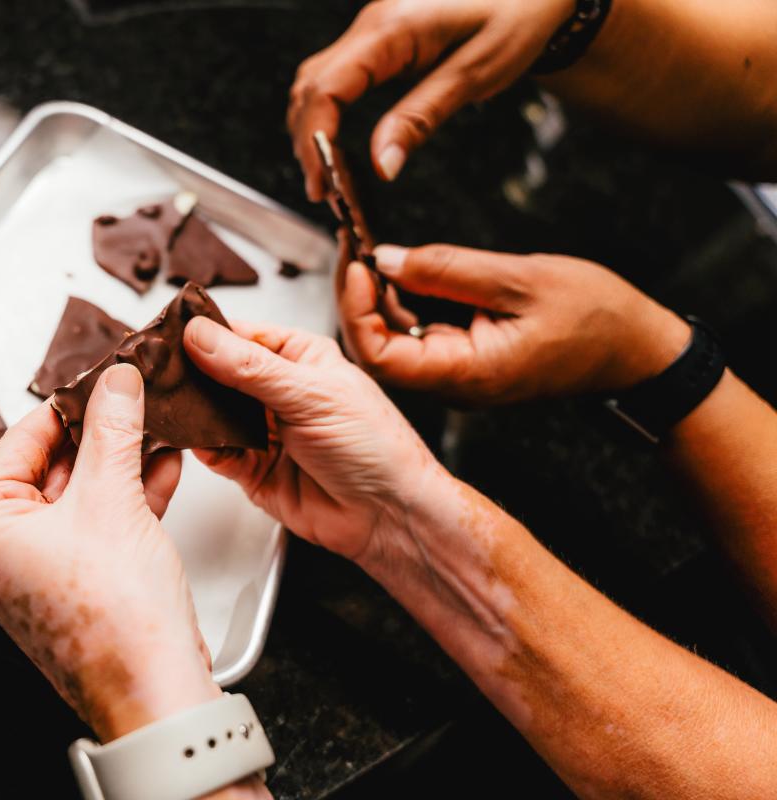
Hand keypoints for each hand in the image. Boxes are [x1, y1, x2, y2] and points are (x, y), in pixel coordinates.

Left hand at [0, 364, 218, 741]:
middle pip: (51, 466)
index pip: (19, 442)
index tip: (99, 375)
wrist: (154, 691)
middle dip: (100, 431)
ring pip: (81, 493)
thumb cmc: (113, 620)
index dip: (68, 404)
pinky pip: (99, 521)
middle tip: (132, 392)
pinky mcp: (79, 581)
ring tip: (155, 419)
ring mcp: (40, 568)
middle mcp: (0, 549)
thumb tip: (115, 383)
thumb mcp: (110, 500)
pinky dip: (130, 493)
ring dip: (121, 459)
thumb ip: (112, 431)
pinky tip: (163, 462)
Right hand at [182, 316, 446, 570]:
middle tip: (159, 369)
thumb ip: (251, 367)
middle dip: (191, 373)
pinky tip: (193, 439)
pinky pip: (215, 451)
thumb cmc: (376, 447)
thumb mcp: (311, 394)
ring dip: (193, 410)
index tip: (170, 332)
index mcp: (299, 357)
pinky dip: (201, 445)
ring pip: (212, 412)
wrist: (387, 516)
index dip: (205, 332)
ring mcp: (263, 430)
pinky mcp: (252, 468)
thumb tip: (202, 336)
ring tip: (169, 402)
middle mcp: (278, 391)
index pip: (240, 334)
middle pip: (218, 373)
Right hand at [288, 0, 571, 194]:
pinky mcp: (380, 42)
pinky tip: (336, 146)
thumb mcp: (475, 74)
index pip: (327, 86)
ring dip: (312, 130)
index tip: (321, 183)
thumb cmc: (518, 16)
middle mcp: (371, 25)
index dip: (315, 139)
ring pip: (316, 82)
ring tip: (326, 177)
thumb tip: (381, 167)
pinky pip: (337, 79)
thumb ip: (421, 118)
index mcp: (391, 28)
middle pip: (310, 86)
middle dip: (307, 142)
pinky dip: (328, 116)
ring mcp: (372, 31)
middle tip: (321, 192)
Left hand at [340, 243, 691, 404]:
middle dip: (356, 298)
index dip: (355, 309)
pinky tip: (397, 269)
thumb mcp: (521, 279)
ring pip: (391, 342)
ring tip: (369, 249)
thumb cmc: (597, 318)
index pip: (379, 356)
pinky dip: (399, 303)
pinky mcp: (463, 360)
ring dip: (375, 298)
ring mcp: (456, 375)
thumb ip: (447, 269)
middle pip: (375, 350)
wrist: (638, 352)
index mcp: (466, 373)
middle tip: (354, 245)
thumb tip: (384, 258)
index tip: (357, 262)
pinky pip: (416, 336)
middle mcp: (453, 383)